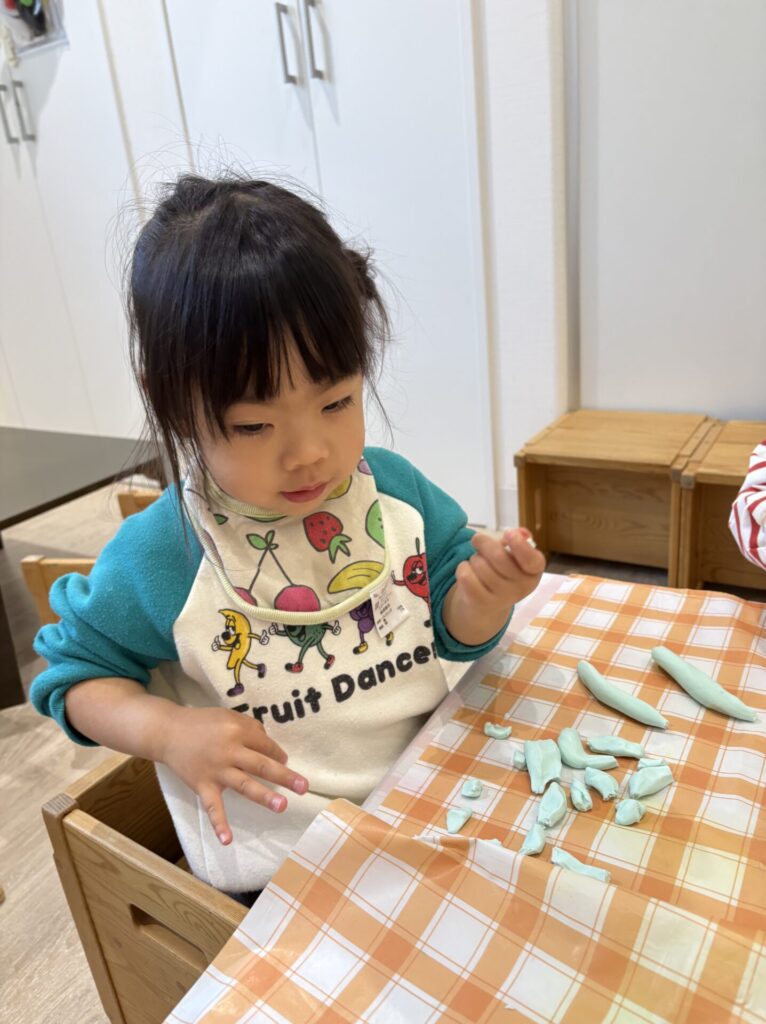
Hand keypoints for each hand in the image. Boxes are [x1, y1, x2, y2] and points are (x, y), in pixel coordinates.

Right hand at [160, 706, 308, 844]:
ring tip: (283, 806)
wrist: (168, 732)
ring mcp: (216, 770)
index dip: (277, 753)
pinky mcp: (202, 785)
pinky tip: (227, 841)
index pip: (265, 745)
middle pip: (261, 764)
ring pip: (244, 784)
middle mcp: (229, 751)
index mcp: (237, 731)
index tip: (284, 761)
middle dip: (284, 776)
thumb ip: (250, 728)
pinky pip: (212, 807)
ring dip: (264, 796)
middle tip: (304, 787)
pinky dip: (219, 824)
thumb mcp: (228, 716)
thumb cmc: (203, 723)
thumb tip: (271, 747)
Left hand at [456, 527, 545, 610]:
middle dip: (483, 542)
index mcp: (533, 573)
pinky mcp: (482, 603)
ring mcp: (502, 598)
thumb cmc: (502, 573)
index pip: (532, 561)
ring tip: (478, 564)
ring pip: (479, 564)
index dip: (520, 545)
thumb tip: (521, 533)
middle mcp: (521, 587)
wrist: (487, 605)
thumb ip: (518, 540)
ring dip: (473, 558)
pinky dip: (463, 568)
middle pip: (498, 556)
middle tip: (478, 540)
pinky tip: (469, 573)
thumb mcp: (513, 556)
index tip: (508, 532)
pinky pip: (466, 575)